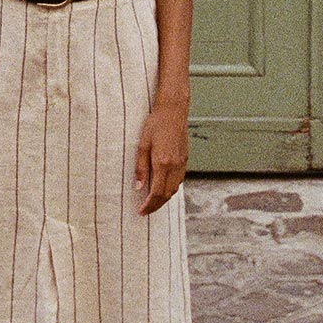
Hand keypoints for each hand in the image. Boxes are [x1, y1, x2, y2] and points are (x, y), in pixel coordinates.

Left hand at [133, 101, 187, 215]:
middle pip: (167, 194)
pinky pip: (179, 180)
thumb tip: (137, 187)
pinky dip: (171, 188)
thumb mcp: (142, 145)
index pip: (157, 192)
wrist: (173, 111)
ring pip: (175, 188)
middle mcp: (174, 166)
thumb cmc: (155, 125)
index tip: (141, 211)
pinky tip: (163, 187)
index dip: (149, 205)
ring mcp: (181, 163)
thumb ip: (140, 167)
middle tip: (145, 211)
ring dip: (164, 198)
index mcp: (162, 163)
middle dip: (156, 206)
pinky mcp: (185, 159)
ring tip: (153, 202)